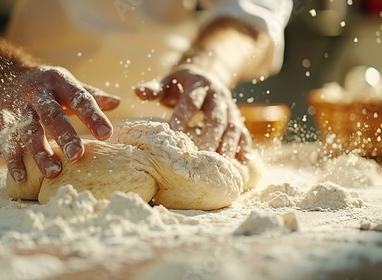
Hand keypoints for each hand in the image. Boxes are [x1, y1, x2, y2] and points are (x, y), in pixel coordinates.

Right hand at [0, 66, 119, 181]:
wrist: (4, 75)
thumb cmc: (47, 87)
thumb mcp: (68, 84)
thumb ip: (90, 95)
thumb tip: (117, 102)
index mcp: (59, 81)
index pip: (79, 98)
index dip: (92, 116)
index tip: (106, 134)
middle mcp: (38, 93)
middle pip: (52, 114)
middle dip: (65, 135)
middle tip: (77, 155)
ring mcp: (18, 106)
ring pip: (28, 130)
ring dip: (40, 152)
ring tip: (53, 172)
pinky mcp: (1, 120)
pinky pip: (6, 141)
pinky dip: (13, 160)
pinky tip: (21, 177)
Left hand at [134, 65, 251, 161]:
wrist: (206, 74)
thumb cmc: (180, 83)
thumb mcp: (167, 81)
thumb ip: (153, 88)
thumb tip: (137, 91)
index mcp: (199, 85)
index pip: (190, 102)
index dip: (182, 117)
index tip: (173, 133)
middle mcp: (217, 96)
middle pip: (216, 117)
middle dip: (210, 136)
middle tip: (202, 154)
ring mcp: (230, 107)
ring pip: (232, 126)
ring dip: (228, 145)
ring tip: (221, 163)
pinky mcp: (236, 118)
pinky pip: (243, 132)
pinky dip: (244, 146)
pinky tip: (243, 161)